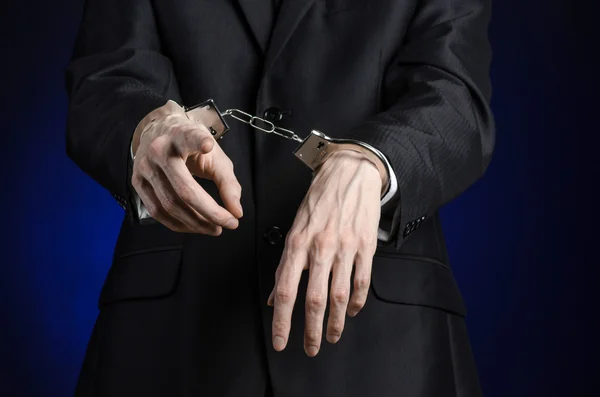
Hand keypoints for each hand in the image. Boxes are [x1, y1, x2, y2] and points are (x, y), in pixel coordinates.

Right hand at [131, 100, 242, 234]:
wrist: (159, 132)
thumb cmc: (191, 145)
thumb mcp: (215, 155)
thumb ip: (228, 183)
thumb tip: (236, 212)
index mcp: (181, 135)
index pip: (190, 137)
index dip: (198, 141)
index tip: (207, 144)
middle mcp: (159, 150)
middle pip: (184, 189)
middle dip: (210, 212)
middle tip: (229, 223)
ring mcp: (144, 167)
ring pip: (170, 205)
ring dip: (195, 223)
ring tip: (214, 228)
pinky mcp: (136, 182)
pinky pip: (157, 211)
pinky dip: (178, 224)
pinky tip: (194, 225)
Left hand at [268, 149, 383, 356]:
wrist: (349, 173)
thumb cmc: (319, 201)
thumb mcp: (295, 228)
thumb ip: (286, 265)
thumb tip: (275, 297)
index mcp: (297, 243)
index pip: (286, 290)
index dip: (282, 321)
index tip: (281, 341)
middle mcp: (320, 247)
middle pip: (313, 299)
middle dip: (310, 331)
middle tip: (310, 349)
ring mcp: (345, 247)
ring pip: (339, 296)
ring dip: (335, 323)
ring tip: (332, 337)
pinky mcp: (365, 246)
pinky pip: (361, 282)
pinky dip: (356, 302)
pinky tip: (352, 311)